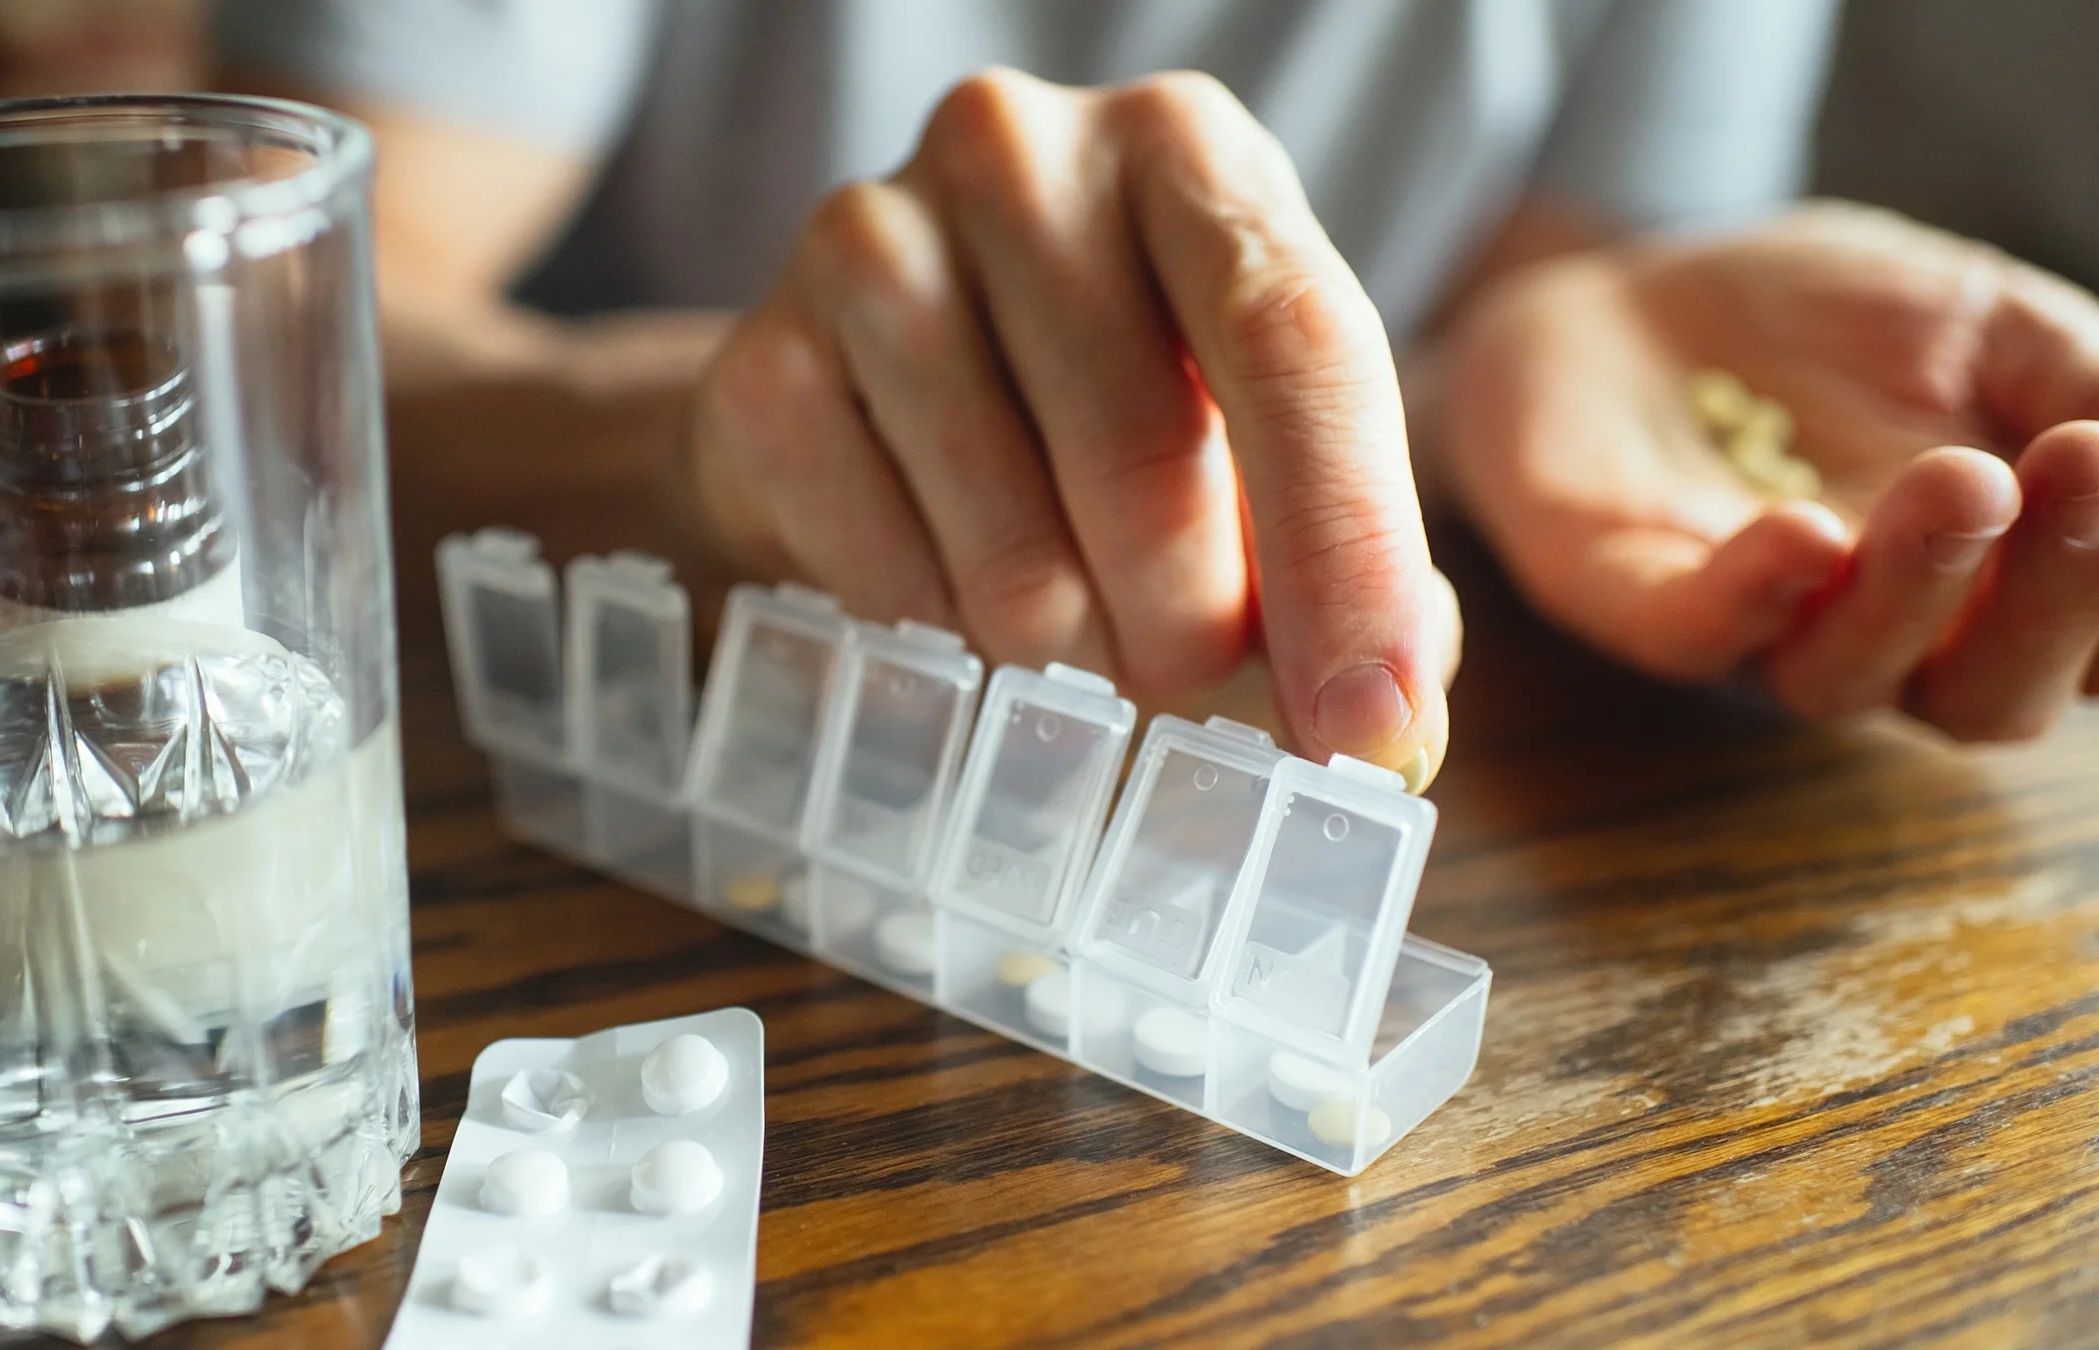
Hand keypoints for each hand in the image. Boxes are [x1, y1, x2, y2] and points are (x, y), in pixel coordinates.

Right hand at [685, 68, 1456, 785]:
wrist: (863, 376)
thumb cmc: (1095, 403)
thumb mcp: (1250, 435)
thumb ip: (1349, 556)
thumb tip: (1391, 721)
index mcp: (1185, 151)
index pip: (1298, 344)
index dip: (1349, 555)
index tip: (1373, 728)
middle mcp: (1021, 155)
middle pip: (1151, 460)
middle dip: (1190, 633)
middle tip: (1181, 673)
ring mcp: (873, 244)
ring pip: (1015, 552)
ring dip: (1064, 648)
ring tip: (1061, 621)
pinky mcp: (763, 362)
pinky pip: (890, 584)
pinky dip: (942, 639)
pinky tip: (945, 586)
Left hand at [1443, 203, 2098, 739]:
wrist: (1621, 303)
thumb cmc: (1820, 327)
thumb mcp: (1988, 322)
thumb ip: (2081, 378)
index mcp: (1988, 589)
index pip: (2085, 645)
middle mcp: (1882, 638)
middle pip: (1989, 696)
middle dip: (2057, 597)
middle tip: (2085, 469)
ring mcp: (1754, 631)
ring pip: (1848, 676)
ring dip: (1917, 587)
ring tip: (1964, 482)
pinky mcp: (1624, 600)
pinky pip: (1692, 634)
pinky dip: (1752, 596)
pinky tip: (1805, 533)